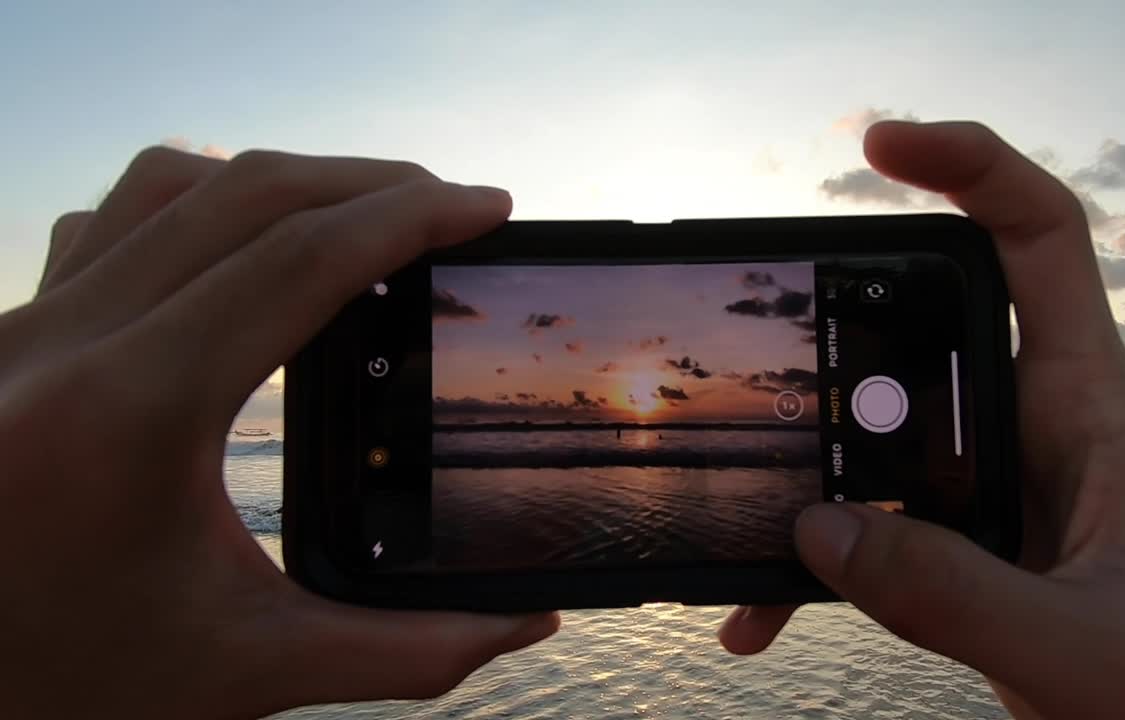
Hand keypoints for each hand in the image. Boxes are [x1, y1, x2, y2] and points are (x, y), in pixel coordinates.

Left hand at [0, 147, 557, 717]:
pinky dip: (198, 202)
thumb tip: (526, 623)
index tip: (488, 207)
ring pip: (169, 185)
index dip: (410, 218)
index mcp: (127, 412)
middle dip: (369, 185)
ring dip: (285, 184)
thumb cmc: (68, 684)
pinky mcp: (11, 337)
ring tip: (364, 214)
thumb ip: (403, 652)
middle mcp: (59, 344)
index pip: (298, 261)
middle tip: (453, 206)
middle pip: (245, 195)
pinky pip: (109, 219)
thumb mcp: (249, 671)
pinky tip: (244, 242)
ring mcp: (22, 329)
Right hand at [718, 121, 1124, 717]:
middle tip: (769, 356)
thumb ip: (953, 596)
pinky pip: (866, 523)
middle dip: (843, 325)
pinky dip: (812, 561)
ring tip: (748, 506)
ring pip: (878, 427)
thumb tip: (821, 530)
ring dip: (811, 462)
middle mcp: (1033, 424)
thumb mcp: (1082, 649)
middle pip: (925, 319)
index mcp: (1089, 408)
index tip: (880, 149)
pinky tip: (763, 608)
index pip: (1041, 240)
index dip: (970, 168)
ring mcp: (988, 482)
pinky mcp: (958, 539)